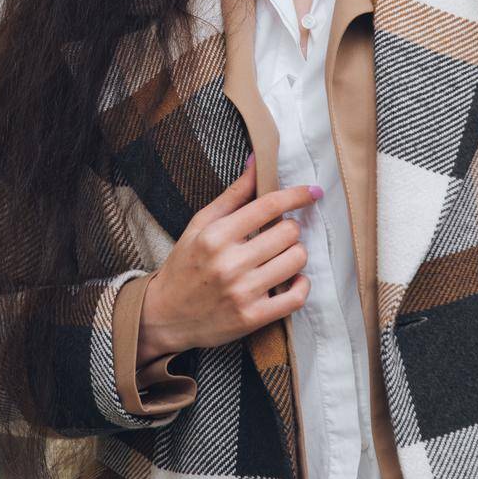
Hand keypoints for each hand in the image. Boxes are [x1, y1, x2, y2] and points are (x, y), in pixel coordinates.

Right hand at [137, 156, 318, 361]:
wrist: (164, 315)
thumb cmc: (185, 264)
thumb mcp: (200, 224)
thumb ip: (233, 194)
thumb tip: (257, 160)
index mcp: (216, 235)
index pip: (269, 206)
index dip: (297, 195)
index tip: (313, 192)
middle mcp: (229, 263)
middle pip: (288, 232)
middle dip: (289, 228)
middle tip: (278, 234)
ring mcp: (242, 292)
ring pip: (296, 260)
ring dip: (295, 254)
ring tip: (280, 256)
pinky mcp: (252, 318)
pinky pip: (296, 297)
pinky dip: (301, 285)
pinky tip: (292, 279)